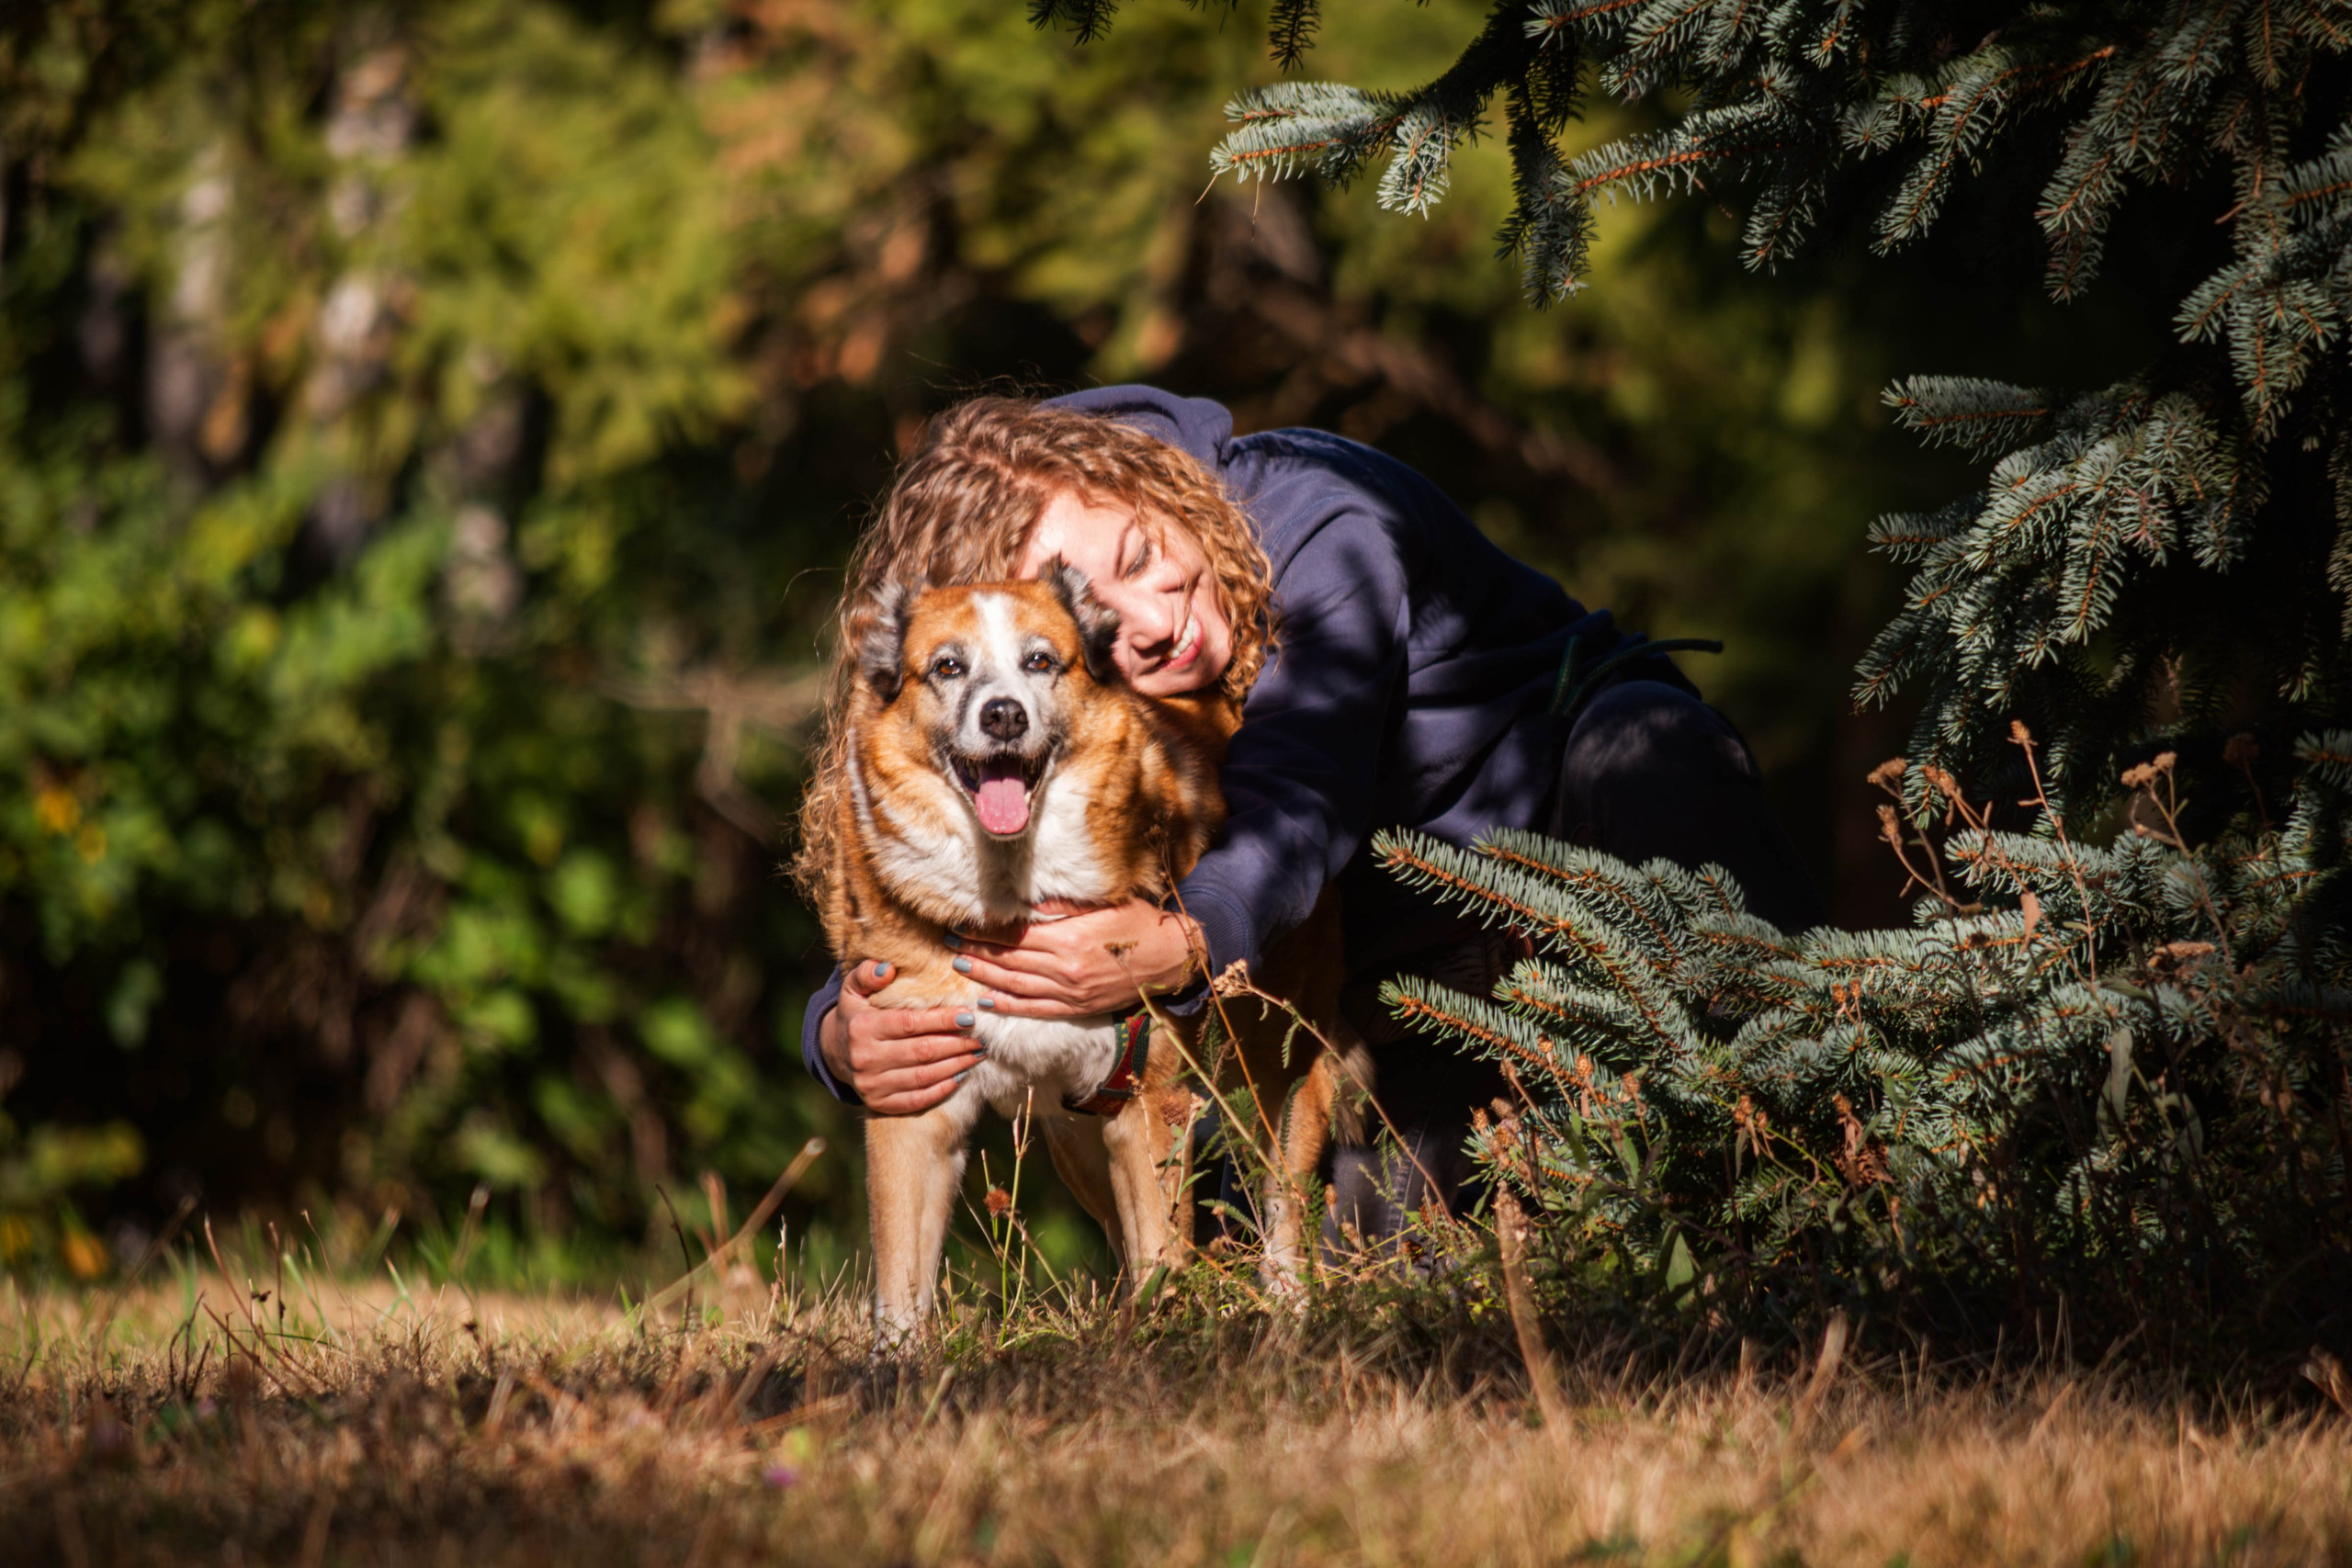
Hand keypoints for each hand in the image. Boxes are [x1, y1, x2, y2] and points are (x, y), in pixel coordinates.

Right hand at [818, 960, 982, 1115]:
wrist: (835, 1052)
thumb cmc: (856, 1014)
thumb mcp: (853, 989)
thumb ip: (868, 974)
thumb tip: (887, 969)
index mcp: (861, 1028)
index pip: (909, 1024)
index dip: (941, 1020)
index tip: (969, 1015)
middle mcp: (864, 1059)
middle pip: (921, 1052)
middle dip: (956, 1044)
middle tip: (981, 1036)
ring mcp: (871, 1085)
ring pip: (923, 1077)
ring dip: (956, 1066)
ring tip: (977, 1053)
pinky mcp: (879, 1104)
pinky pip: (917, 1099)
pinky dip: (942, 1089)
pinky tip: (961, 1075)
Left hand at [949, 899, 1200, 1018]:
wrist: (1171, 959)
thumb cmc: (1140, 923)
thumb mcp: (1103, 905)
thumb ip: (1062, 907)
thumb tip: (1025, 904)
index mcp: (1070, 938)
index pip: (1015, 935)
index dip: (986, 931)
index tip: (962, 924)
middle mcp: (1066, 968)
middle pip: (1009, 960)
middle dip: (977, 951)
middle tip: (950, 944)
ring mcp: (1071, 992)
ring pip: (1016, 986)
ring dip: (985, 976)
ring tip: (961, 966)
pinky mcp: (1078, 1008)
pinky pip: (1035, 1009)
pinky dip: (1008, 1006)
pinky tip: (986, 1002)